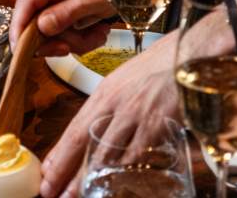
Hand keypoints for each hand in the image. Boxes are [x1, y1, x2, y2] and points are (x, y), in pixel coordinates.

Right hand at [11, 0, 114, 56]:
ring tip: (99, 34)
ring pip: (48, 30)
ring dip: (74, 39)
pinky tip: (96, 31)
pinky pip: (58, 28)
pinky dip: (77, 35)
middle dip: (60, 39)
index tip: (21, 50)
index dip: (19, 28)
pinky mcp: (57, 5)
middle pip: (35, 21)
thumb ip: (67, 13)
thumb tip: (40, 28)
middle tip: (85, 43)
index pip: (25, 4)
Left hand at [40, 32, 180, 197]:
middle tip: (51, 191)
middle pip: (83, 143)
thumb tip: (95, 131)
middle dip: (66, 172)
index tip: (46, 172)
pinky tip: (117, 184)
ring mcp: (135, 115)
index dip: (58, 154)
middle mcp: (115, 104)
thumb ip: (110, 107)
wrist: (190, 53)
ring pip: (107, 154)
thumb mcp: (126, 82)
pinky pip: (137, 154)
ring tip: (77, 195)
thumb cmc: (160, 67)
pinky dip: (126, 172)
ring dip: (91, 178)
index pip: (74, 128)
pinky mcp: (158, 124)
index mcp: (104, 93)